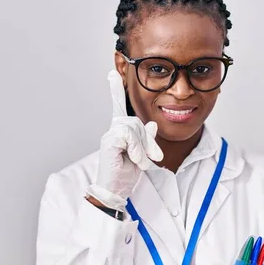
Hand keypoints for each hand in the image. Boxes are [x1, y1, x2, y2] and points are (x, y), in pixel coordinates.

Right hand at [85, 70, 163, 210]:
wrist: (115, 191)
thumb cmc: (125, 175)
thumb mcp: (142, 155)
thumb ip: (146, 139)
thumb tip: (152, 125)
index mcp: (120, 132)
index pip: (118, 107)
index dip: (115, 90)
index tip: (112, 73)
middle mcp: (113, 131)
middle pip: (136, 120)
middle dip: (148, 139)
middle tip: (154, 157)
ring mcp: (110, 136)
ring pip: (133, 127)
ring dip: (143, 146)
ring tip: (142, 161)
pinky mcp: (109, 142)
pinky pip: (128, 136)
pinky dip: (136, 149)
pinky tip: (135, 160)